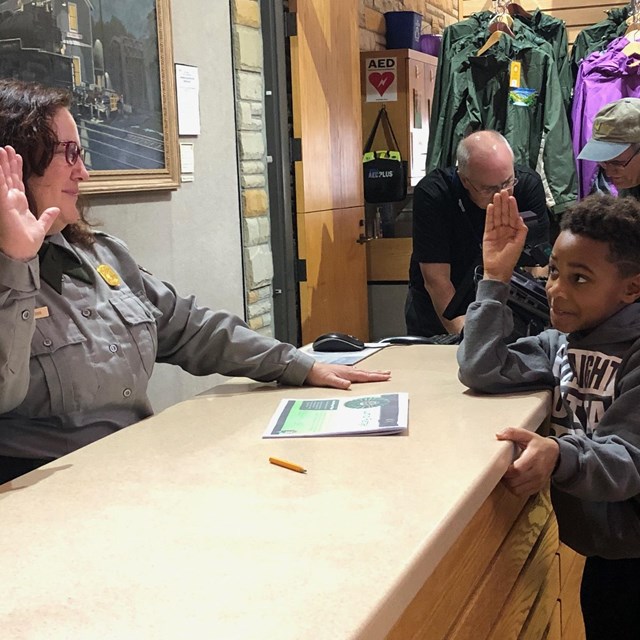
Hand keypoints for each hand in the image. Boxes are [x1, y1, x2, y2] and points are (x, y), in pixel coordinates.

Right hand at [0, 146, 58, 260]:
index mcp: (19, 203)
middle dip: (7, 162)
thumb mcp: (41, 226)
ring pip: (3, 179)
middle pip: (9, 176)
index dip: (16, 168)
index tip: (17, 156)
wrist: (22, 252)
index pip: (17, 181)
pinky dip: (0, 177)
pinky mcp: (4, 205)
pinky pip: (1, 188)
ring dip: (2, 164)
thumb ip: (47, 216)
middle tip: (6, 147)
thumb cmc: (27, 242)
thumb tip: (56, 209)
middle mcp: (11, 200)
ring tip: (1, 150)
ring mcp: (6, 201)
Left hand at [304, 362, 390, 389]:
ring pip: (362, 371)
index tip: (386, 377)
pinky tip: (363, 373)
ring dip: (372, 372)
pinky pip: (357, 372)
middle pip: (366, 372)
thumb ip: (338, 382)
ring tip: (380, 373)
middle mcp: (348, 370)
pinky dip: (363, 373)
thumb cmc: (318, 374)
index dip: (376, 376)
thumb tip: (348, 385)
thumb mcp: (328, 380)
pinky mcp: (342, 372)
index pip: (364, 375)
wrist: (309, 369)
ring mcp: (345, 370)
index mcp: (347, 372)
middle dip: (378, 373)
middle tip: (388, 374)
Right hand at [482, 190, 527, 282]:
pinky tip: (491, 207)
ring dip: (497, 205)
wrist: (498, 269)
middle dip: (504, 202)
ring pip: (497, 215)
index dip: (512, 206)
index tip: (511, 197)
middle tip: (503, 191)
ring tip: (496, 195)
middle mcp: (505, 229)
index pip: (513, 216)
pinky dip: (490, 214)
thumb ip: (522, 230)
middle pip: (504, 213)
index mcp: (514, 231)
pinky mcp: (488, 234)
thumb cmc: (510, 259)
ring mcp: (496, 231)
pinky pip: (489, 222)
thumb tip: (520, 218)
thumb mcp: (520, 243)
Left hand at [496, 427, 559, 496]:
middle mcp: (537, 472)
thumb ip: (513, 433)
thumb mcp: (527, 435)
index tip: (501, 465)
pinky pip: (521, 493)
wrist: (556, 455)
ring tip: (507, 475)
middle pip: (515, 481)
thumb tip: (499, 434)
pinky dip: (514, 489)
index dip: (506, 470)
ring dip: (508, 483)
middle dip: (505, 477)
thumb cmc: (540, 445)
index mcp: (534, 458)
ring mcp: (538, 481)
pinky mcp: (537, 487)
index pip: (517, 470)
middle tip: (502, 470)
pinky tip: (513, 480)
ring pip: (516, 489)